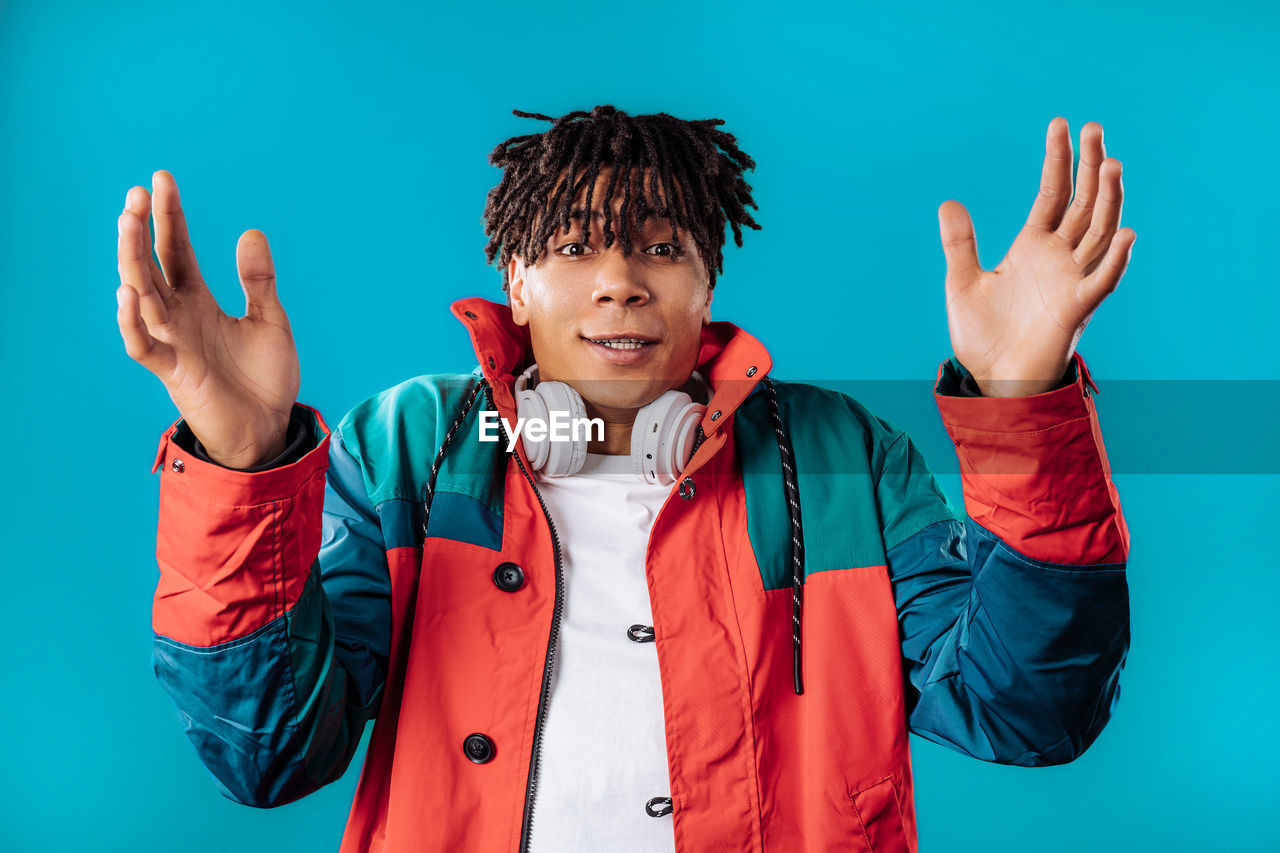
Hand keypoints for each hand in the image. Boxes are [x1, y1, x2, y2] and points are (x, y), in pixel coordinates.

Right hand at [116, 170, 300, 467]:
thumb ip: (258, 281)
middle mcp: (178, 317)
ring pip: (141, 296)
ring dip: (132, 260)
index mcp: (199, 302)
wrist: (268, 428)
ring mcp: (172, 343)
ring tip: (127, 222)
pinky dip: (134, 321)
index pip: (175, 250)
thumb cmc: (264, 378)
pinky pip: (144, 345)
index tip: (163, 179)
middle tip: (136, 192)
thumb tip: (251, 232)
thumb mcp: (269, 320)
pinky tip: (130, 291)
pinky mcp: (173, 373)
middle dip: (141, 230)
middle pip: (149, 266)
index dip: (169, 217)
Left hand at [937, 117, 1135, 396]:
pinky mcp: (1075, 311)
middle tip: (1095, 127)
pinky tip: (1126, 234)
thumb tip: (948, 202)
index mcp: (1032, 246)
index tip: (1061, 125)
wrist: (992, 380)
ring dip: (1108, 201)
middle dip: (1090, 167)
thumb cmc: (983, 335)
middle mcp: (1058, 258)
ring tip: (1112, 164)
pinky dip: (1115, 261)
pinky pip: (1101, 283)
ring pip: (1099, 233)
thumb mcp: (963, 283)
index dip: (1058, 161)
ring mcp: (1071, 282)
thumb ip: (960, 244)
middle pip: (1082, 203)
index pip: (1052, 193)